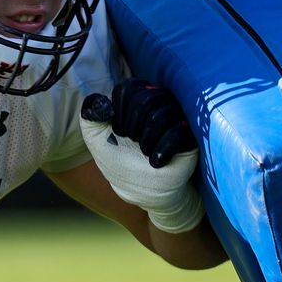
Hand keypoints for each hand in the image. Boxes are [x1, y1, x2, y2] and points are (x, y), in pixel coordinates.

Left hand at [80, 78, 203, 232]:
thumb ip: (90, 117)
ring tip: (145, 154)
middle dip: (131, 128)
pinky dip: (160, 152)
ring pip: (160, 117)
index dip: (118, 114)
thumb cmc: (122, 163)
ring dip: (145, 143)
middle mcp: (162, 101)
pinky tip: (155, 163)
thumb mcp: (97, 141)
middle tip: (133, 145)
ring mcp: (179, 118)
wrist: (144, 192)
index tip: (119, 132)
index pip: (127, 89)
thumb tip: (96, 101)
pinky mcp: (191, 137)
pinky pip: (177, 135)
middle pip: (144, 100)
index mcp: (140, 96)